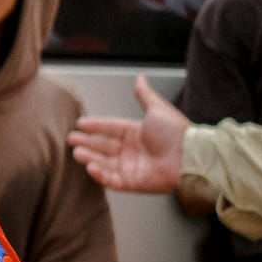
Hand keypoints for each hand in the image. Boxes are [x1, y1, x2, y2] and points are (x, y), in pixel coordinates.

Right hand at [68, 75, 189, 191]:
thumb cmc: (177, 133)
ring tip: (77, 153)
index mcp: (137, 133)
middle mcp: (133, 151)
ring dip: (90, 158)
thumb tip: (140, 77)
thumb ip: (144, 95)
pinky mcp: (134, 183)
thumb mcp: (157, 109)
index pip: (110, 128)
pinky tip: (90, 167)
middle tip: (72, 139)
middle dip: (87, 143)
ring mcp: (132, 167)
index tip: (80, 123)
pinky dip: (100, 175)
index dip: (95, 125)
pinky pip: (113, 180)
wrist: (190, 156)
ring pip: (104, 162)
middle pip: (104, 146)